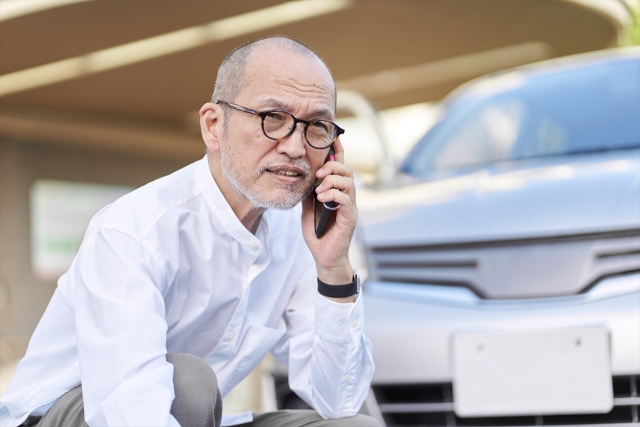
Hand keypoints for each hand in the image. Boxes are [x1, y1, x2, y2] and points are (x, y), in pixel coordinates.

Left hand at [301, 138, 356, 289]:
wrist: (324, 257)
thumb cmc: (318, 234)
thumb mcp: (308, 209)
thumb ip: (309, 193)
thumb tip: (303, 176)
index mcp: (337, 192)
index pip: (340, 167)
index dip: (338, 151)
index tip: (333, 136)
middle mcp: (347, 197)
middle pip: (347, 170)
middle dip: (333, 166)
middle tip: (319, 172)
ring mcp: (350, 207)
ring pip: (349, 182)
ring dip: (332, 180)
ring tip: (319, 189)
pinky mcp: (350, 218)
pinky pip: (346, 200)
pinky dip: (333, 195)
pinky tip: (322, 199)